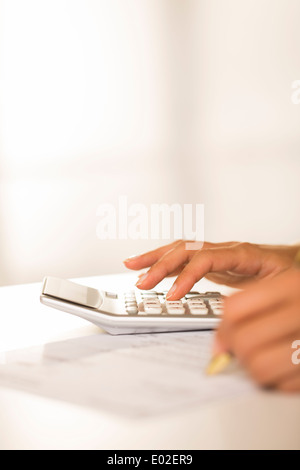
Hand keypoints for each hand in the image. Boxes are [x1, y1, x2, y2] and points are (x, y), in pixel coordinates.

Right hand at [123, 240, 297, 298]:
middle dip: (161, 266)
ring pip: (180, 249)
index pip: (205, 259)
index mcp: (241, 253)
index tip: (172, 296)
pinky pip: (183, 258)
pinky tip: (150, 267)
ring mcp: (217, 253)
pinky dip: (163, 261)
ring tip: (132, 266)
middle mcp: (225, 249)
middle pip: (186, 250)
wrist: (294, 261)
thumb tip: (233, 319)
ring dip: (155, 257)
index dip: (186, 276)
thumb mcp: (280, 284)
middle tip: (141, 283)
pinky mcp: (212, 261)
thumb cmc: (289, 272)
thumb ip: (257, 297)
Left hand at [214, 268, 299, 391]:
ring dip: (255, 369)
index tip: (222, 338)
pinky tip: (287, 369)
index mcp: (293, 285)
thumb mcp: (289, 289)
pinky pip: (283, 385)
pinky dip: (280, 382)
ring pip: (259, 367)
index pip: (235, 308)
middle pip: (244, 340)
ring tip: (265, 360)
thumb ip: (253, 306)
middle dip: (237, 351)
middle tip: (242, 352)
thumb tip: (221, 342)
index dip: (222, 328)